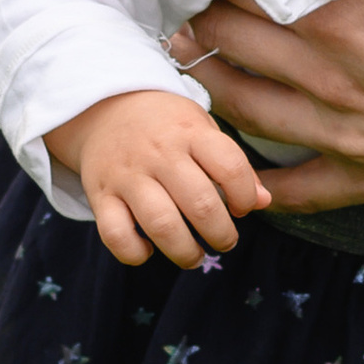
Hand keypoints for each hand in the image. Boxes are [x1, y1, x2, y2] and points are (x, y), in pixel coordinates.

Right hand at [45, 88, 268, 269]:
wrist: (104, 107)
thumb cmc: (166, 125)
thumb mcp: (204, 129)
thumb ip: (235, 165)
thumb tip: (263, 202)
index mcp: (191, 133)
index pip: (230, 167)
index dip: (245, 196)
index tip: (241, 207)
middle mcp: (160, 154)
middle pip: (200, 204)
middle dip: (221, 234)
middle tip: (224, 241)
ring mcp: (127, 175)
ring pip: (161, 225)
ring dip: (184, 252)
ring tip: (194, 256)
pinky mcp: (100, 195)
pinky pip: (115, 235)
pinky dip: (134, 253)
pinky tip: (147, 249)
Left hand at [162, 0, 363, 209]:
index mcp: (352, 15)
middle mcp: (340, 81)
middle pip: (241, 47)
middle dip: (203, 20)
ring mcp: (359, 137)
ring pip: (254, 113)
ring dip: (211, 84)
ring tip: (187, 59)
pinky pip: (302, 190)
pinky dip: (261, 182)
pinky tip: (240, 171)